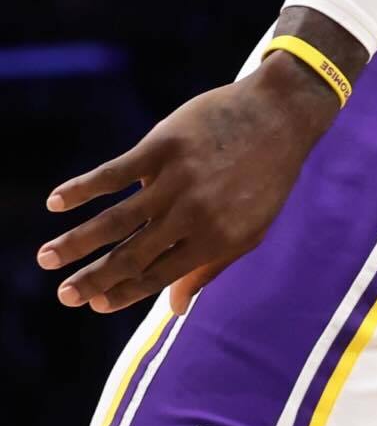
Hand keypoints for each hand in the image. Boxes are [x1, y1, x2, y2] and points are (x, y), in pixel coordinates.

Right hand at [37, 54, 339, 316]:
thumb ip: (209, 268)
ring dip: (77, 242)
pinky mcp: (163, 147)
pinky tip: (56, 202)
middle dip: (94, 278)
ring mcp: (176, 181)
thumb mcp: (250, 230)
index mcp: (216, 241)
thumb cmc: (265, 178)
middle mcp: (193, 216)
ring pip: (116, 220)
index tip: (95, 305)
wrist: (280, 116)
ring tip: (46, 258)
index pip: (159, 276)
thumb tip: (175, 310)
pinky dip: (83, 189)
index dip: (124, 293)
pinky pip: (115, 173)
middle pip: (132, 255)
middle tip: (63, 296)